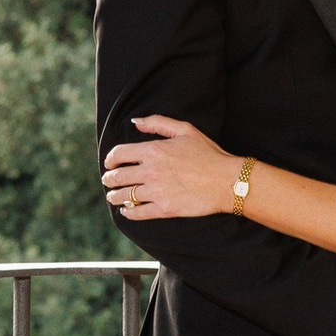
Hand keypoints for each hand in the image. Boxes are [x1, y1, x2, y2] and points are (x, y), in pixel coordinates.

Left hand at [102, 116, 235, 221]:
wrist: (227, 181)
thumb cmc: (208, 154)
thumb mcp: (185, 130)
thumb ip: (157, 123)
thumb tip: (135, 122)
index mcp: (153, 150)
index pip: (119, 154)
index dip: (110, 159)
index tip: (109, 163)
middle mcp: (151, 171)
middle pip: (118, 177)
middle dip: (109, 179)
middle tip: (109, 181)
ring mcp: (156, 191)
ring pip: (124, 196)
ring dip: (115, 196)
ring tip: (113, 196)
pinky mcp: (164, 209)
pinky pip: (138, 213)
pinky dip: (128, 212)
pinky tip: (126, 211)